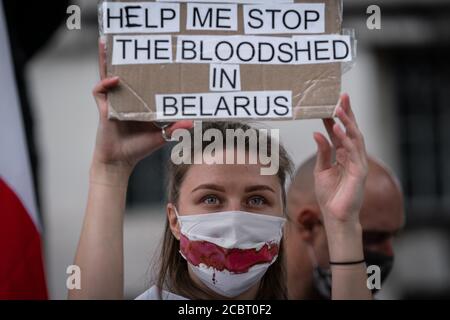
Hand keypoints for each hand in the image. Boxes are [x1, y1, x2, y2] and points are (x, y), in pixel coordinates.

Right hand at [92, 39, 192, 169]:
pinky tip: (115, 79)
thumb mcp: (161, 137)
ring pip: (108, 75)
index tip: (157, 55)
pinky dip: (106, 84)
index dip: (147, 68)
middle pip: (125, 72)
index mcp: (138, 102)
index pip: (143, 80)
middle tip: (129, 38)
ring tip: (108, 42)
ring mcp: (113, 101)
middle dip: (125, 56)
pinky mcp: (104, 108)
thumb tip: (194, 122)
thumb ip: (175, 129)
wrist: (120, 162)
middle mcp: (125, 98)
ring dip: (107, 59)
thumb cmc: (138, 148)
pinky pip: (101, 91)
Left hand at [313, 94, 367, 227]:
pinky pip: (353, 152)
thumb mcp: (321, 170)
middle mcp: (352, 156)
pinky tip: (338, 130)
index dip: (337, 117)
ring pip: (355, 138)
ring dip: (347, 123)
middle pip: (351, 130)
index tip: (331, 102)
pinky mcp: (359, 172)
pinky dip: (346, 140)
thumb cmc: (329, 194)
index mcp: (342, 155)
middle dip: (347, 113)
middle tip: (342, 96)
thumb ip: (322, 152)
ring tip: (339, 109)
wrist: (335, 215)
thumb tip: (316, 134)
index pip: (340, 131)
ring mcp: (358, 163)